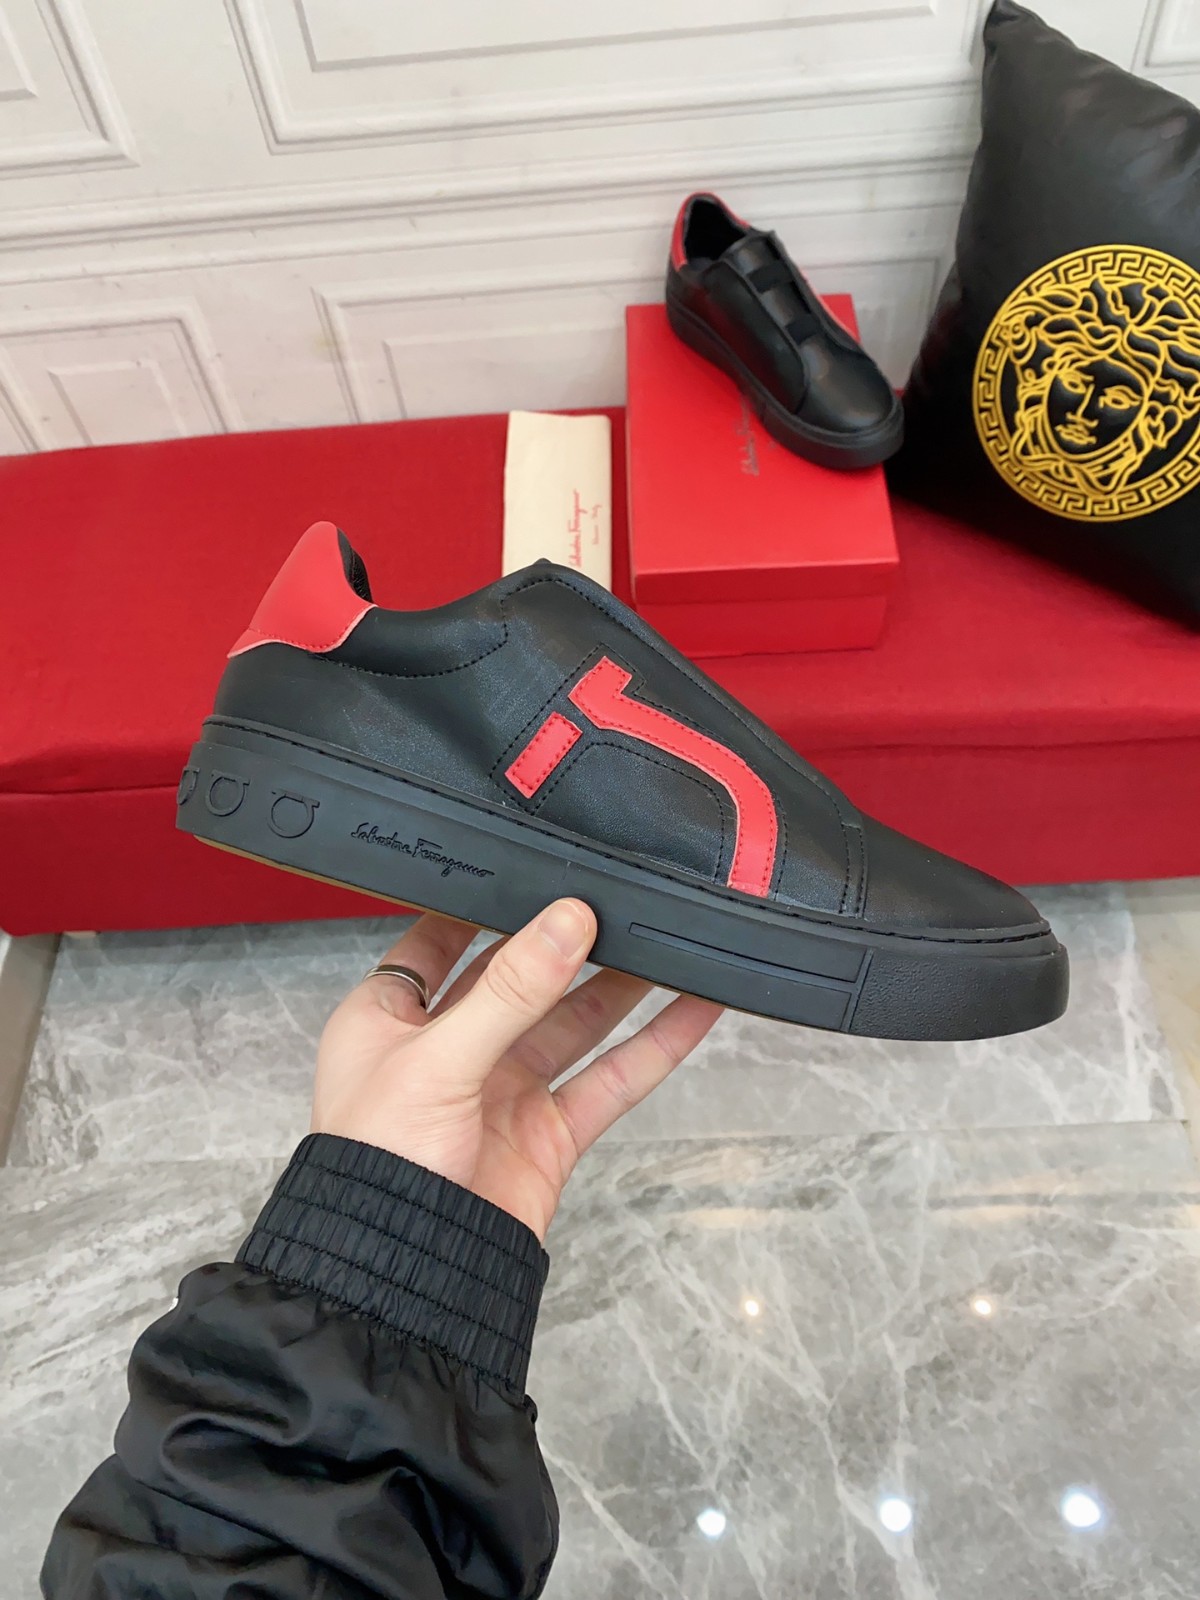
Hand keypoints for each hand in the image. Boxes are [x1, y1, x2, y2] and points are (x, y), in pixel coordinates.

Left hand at [312, 900, 721, 1239]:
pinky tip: (697, 1009)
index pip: (441, 939)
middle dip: (570, 941)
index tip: (541, 862)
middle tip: (622, 894)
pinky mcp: (549, 1133)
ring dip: (624, 985)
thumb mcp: (436, 1059)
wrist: (403, 1284)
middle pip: (521, 977)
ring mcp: (502, 1090)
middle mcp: (446, 1048)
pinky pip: (610, 1078)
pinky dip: (655, 1046)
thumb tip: (569, 920)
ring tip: (672, 936)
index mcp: (389, 1018)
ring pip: (574, 1022)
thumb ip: (510, 989)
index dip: (489, 903)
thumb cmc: (378, 1167)